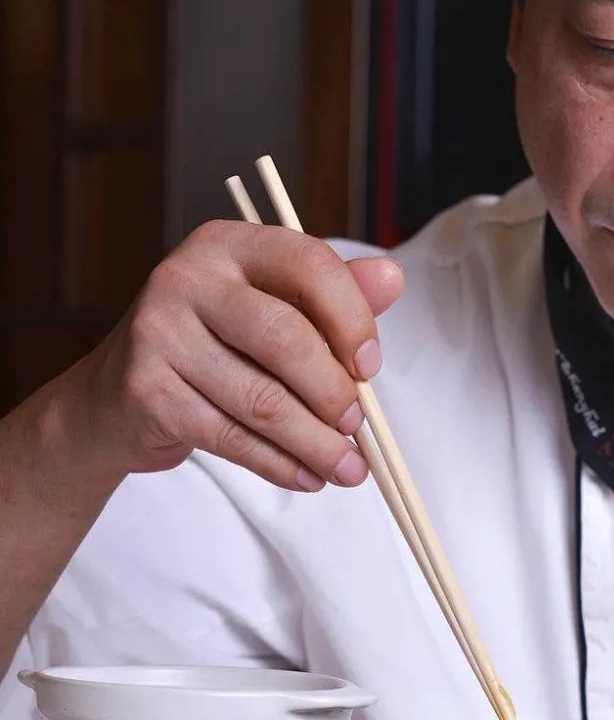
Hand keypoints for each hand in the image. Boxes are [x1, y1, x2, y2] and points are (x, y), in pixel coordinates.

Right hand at [71, 221, 403, 492]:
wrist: (115, 397)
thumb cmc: (212, 346)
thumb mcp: (270, 306)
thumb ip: (333, 293)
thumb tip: (392, 277)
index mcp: (228, 243)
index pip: (307, 264)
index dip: (352, 318)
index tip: (371, 366)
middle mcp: (187, 277)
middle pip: (285, 337)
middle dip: (334, 392)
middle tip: (360, 426)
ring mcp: (159, 333)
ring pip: (261, 399)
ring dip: (315, 443)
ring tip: (348, 468)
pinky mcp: (147, 391)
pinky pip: (231, 436)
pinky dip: (279, 464)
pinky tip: (306, 476)